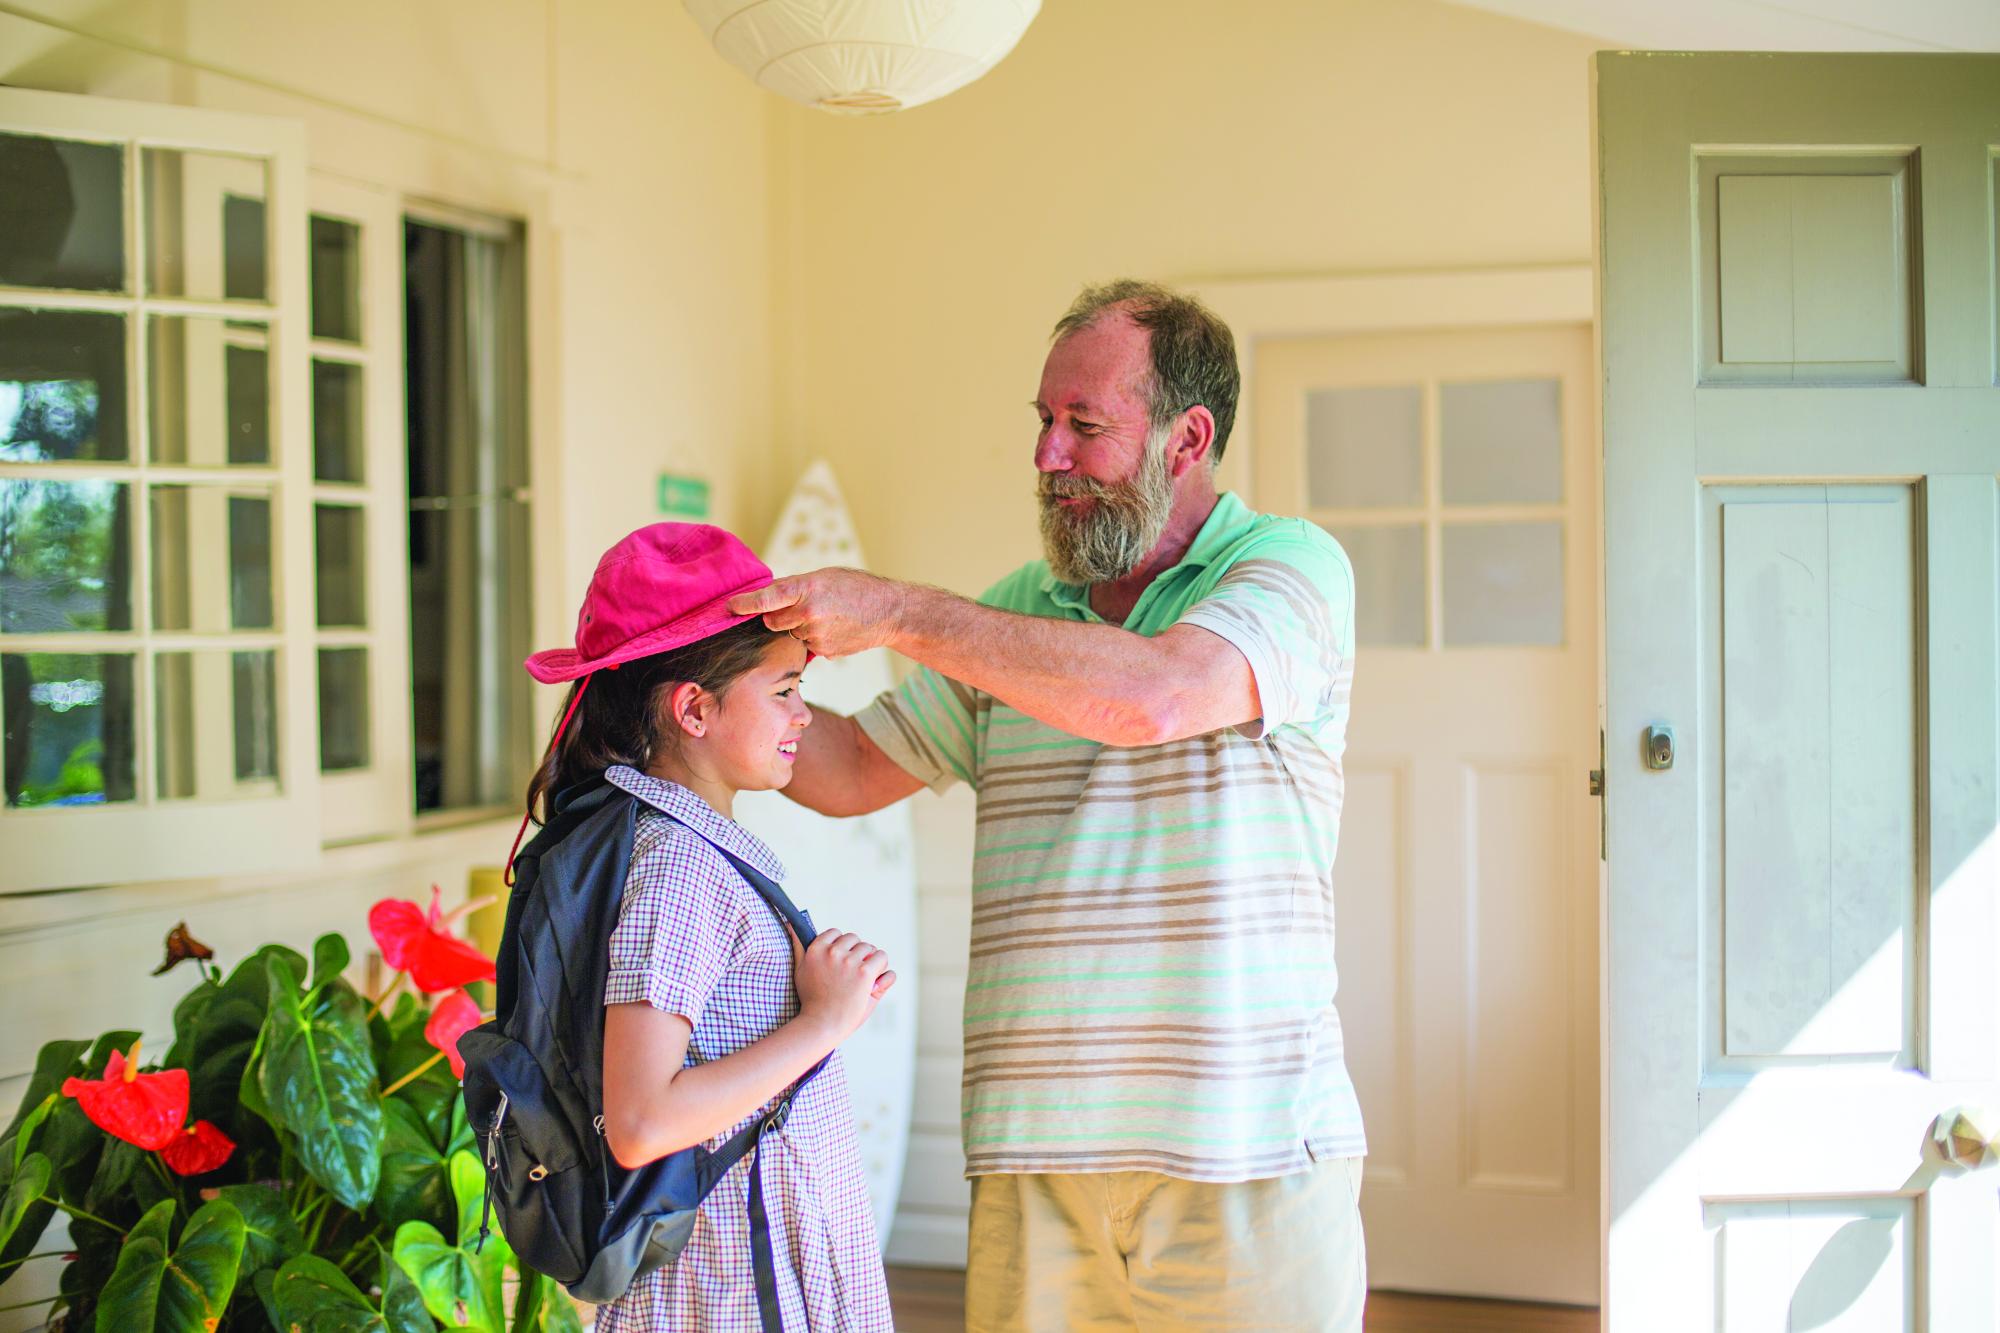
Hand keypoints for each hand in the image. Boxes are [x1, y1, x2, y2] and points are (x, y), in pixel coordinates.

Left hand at [728, 569, 908, 658]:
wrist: (889, 611)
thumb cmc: (856, 587)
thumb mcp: (824, 577)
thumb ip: (793, 587)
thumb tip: (764, 596)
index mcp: (808, 588)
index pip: (767, 598)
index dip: (746, 604)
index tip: (730, 607)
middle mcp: (809, 613)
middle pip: (773, 622)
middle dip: (778, 617)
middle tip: (798, 608)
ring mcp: (817, 635)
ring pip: (791, 635)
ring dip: (799, 628)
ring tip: (825, 616)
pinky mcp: (825, 651)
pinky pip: (808, 645)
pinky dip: (815, 638)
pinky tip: (834, 628)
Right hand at [791, 929, 895, 1044]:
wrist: (822, 1025)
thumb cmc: (812, 1001)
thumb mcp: (800, 970)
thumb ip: (799, 947)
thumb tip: (791, 923)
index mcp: (816, 949)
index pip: (836, 934)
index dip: (842, 948)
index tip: (840, 964)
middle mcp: (832, 952)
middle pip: (855, 940)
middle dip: (857, 954)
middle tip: (853, 974)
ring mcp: (849, 962)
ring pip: (870, 948)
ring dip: (871, 961)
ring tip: (863, 980)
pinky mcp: (864, 973)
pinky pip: (882, 958)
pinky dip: (883, 970)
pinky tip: (875, 982)